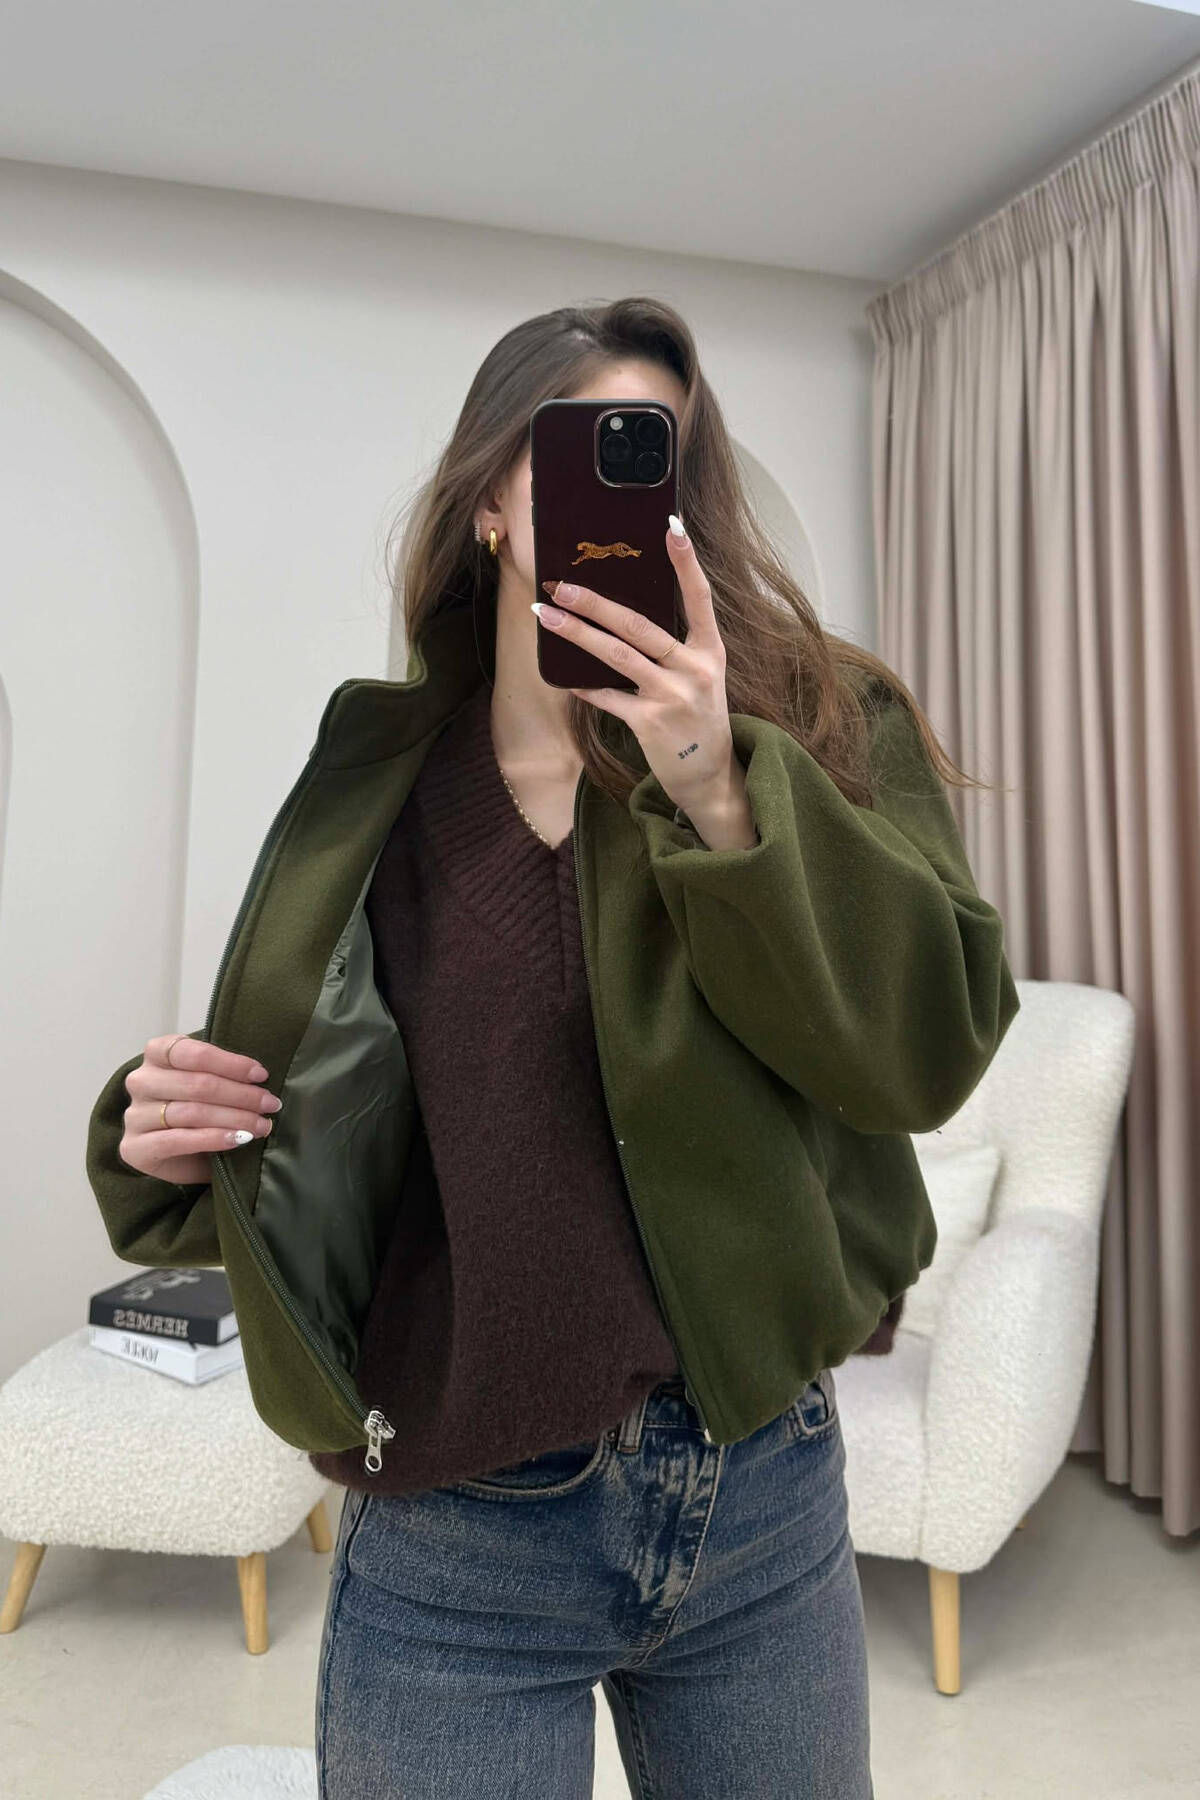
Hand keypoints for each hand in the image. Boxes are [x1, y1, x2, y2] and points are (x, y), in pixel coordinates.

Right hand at [119, 1034, 282, 1185]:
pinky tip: (237, 1140)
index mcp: (157, 1054)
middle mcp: (141, 1081)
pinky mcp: (136, 1147)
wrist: (175, 1153)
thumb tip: (260, 1077)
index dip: (231, 1063)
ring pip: (190, 1112)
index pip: (192, 1052)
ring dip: (234, 1118)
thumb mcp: (209, 1083)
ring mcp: (135, 1115)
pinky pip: (178, 1140)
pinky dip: (213, 1139)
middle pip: (196, 1084)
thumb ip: (224, 1075)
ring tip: (261, 1125)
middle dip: (241, 1094)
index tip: (261, 1075)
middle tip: (270, 1104)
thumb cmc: (196, 1109)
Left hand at [536, 515, 753, 837]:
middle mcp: (694, 669)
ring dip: (577, 634)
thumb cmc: (698, 717)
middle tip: (562, 584)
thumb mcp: (700, 675)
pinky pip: (608, 697)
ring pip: (616, 655)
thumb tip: (622, 613)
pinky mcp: (650, 723)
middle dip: (596, 603)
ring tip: (546, 616)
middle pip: (639, 626)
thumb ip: (673, 646)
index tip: (672, 527)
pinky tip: (564, 675)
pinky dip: (584, 686)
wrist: (708, 774)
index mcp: (710, 651)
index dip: (687, 563)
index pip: (700, 598)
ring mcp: (672, 696)